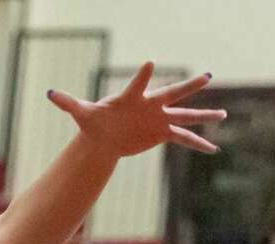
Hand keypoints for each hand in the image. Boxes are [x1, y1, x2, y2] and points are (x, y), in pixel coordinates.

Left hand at [49, 62, 223, 156]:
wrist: (104, 134)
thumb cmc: (94, 121)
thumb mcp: (81, 113)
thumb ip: (69, 103)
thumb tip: (50, 94)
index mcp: (132, 97)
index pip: (139, 83)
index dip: (143, 75)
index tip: (149, 63)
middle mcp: (150, 105)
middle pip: (173, 93)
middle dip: (190, 86)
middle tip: (208, 76)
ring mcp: (159, 119)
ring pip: (185, 116)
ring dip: (204, 116)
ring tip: (224, 115)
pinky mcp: (161, 133)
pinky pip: (183, 139)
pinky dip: (197, 144)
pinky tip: (213, 149)